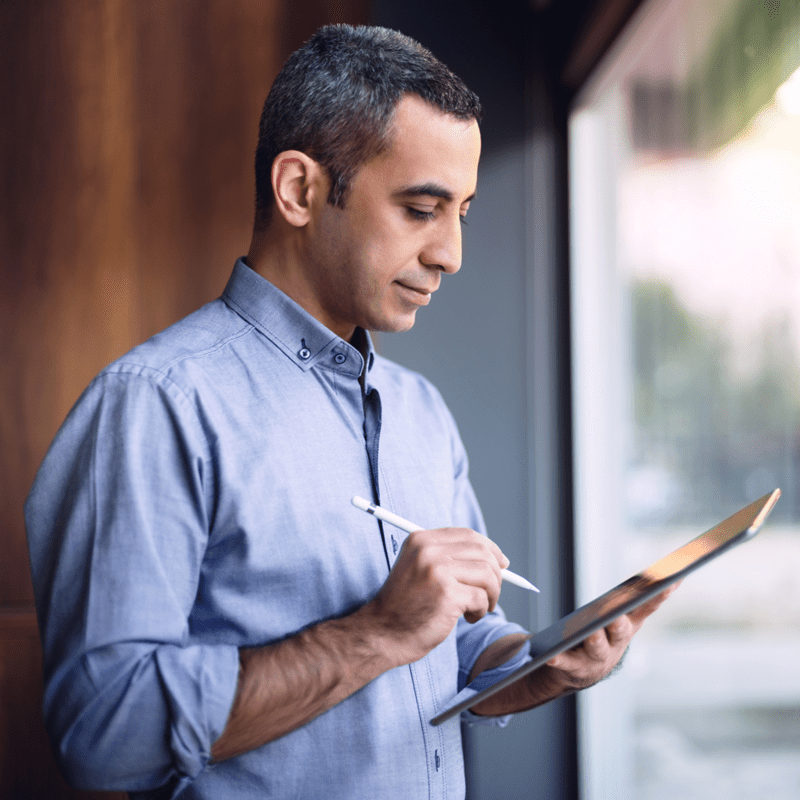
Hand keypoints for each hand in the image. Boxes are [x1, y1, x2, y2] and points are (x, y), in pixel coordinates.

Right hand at [362, 527, 508, 665]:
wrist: (382, 633)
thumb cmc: (405, 606)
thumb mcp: (419, 568)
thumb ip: (448, 558)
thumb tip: (496, 558)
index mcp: (421, 540)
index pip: (468, 535)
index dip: (490, 548)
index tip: (502, 564)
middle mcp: (428, 550)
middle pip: (482, 552)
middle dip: (495, 574)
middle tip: (490, 593)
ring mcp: (437, 570)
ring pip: (487, 574)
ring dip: (491, 594)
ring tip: (478, 608)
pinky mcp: (447, 594)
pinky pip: (481, 597)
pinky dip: (481, 610)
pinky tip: (467, 618)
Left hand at [545, 583, 679, 690]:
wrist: (583, 670)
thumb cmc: (604, 633)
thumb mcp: (622, 615)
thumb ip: (638, 596)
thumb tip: (664, 572)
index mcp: (629, 624)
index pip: (648, 606)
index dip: (660, 594)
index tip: (672, 580)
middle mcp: (616, 643)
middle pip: (620, 631)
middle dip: (620, 623)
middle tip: (618, 614)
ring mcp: (596, 657)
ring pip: (596, 647)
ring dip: (595, 639)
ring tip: (591, 631)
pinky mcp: (574, 666)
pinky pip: (565, 661)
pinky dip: (558, 658)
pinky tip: (550, 655)